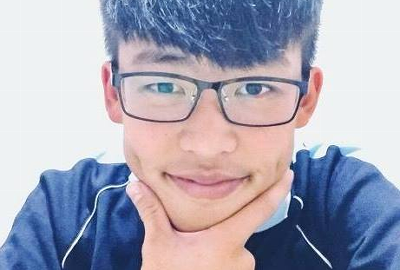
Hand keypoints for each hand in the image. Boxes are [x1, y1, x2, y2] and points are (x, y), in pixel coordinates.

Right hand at [126, 169, 292, 269]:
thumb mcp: (158, 244)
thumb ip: (151, 211)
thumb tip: (134, 184)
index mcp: (226, 240)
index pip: (258, 209)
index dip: (276, 190)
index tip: (290, 173)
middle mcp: (241, 256)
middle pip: (238, 228)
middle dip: (221, 226)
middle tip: (196, 237)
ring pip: (234, 247)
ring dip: (219, 246)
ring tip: (194, 255)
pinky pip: (233, 262)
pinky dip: (220, 258)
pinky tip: (200, 264)